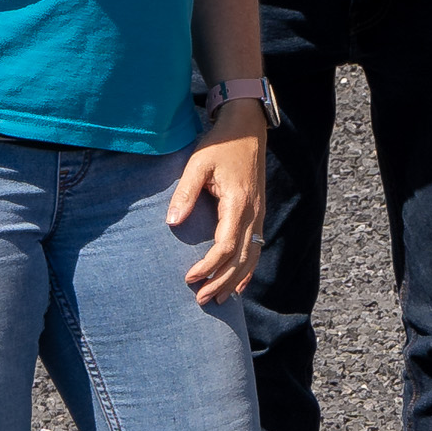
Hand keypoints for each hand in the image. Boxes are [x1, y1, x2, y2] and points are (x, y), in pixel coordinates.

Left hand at [173, 108, 270, 302]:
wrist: (246, 129)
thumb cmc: (220, 145)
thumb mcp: (197, 164)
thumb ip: (185, 193)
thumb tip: (172, 222)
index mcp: (238, 203)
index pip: (225, 245)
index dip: (208, 266)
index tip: (189, 277)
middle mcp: (253, 213)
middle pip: (240, 258)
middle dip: (221, 282)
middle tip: (200, 299)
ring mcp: (259, 214)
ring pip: (251, 256)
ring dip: (234, 280)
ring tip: (218, 300)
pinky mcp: (258, 214)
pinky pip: (256, 248)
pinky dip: (247, 269)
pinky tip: (238, 284)